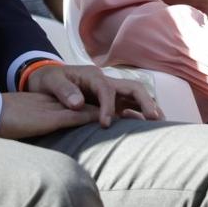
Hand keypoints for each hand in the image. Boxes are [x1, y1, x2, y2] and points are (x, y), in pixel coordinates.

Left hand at [0, 64, 161, 138]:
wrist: (46, 80)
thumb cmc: (48, 80)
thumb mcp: (50, 82)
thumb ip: (63, 91)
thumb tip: (78, 103)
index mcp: (93, 76)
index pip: (107, 90)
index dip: (108, 106)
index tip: (105, 124)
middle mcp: (106, 82)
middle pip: (133, 88)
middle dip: (146, 101)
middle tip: (155, 119)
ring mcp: (111, 93)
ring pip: (136, 98)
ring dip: (149, 109)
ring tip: (161, 126)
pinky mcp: (111, 103)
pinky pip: (130, 109)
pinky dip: (140, 117)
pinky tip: (148, 130)